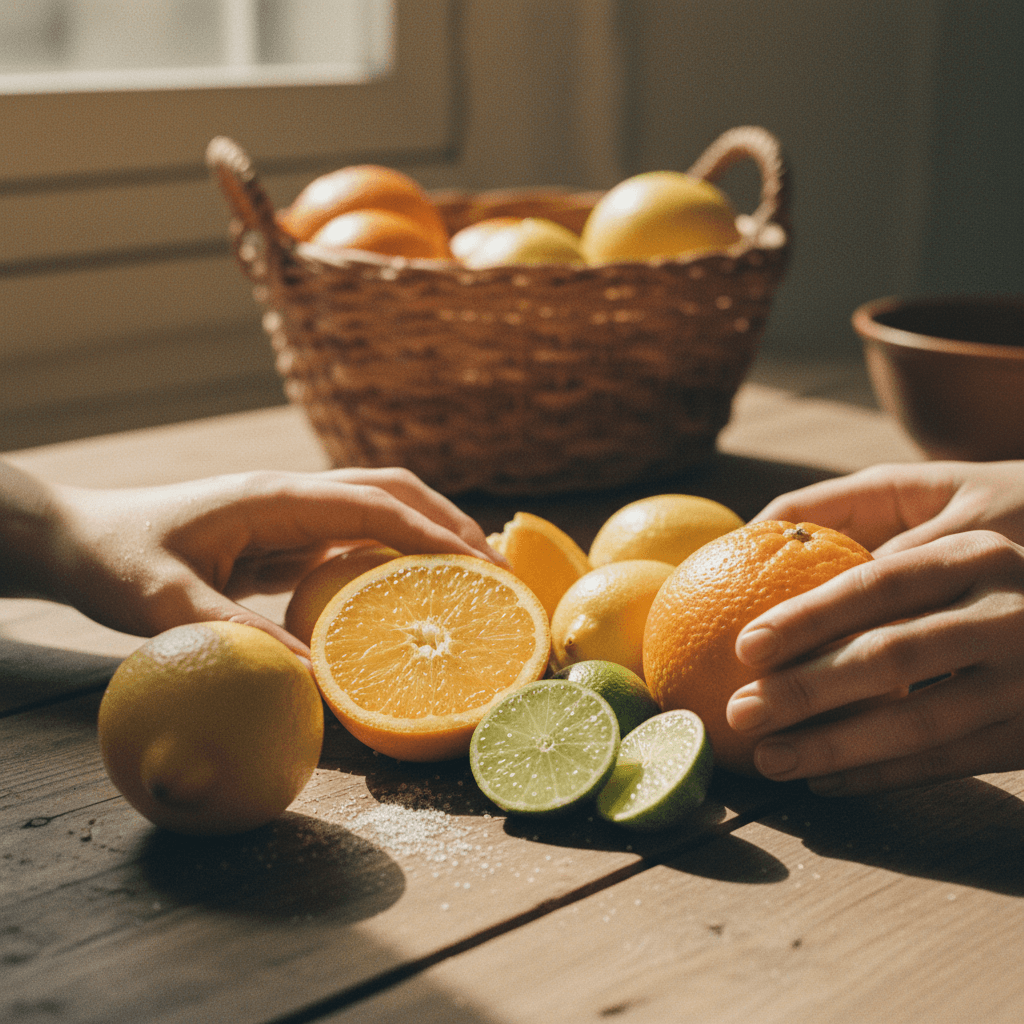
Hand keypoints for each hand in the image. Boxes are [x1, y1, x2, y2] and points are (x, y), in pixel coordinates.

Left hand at [9, 465, 500, 659]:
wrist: (81, 538)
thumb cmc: (117, 559)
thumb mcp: (166, 604)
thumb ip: (237, 634)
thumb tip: (312, 677)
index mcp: (276, 498)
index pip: (374, 504)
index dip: (433, 532)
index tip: (481, 564)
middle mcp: (294, 497)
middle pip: (394, 491)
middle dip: (451, 522)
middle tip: (497, 569)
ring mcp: (293, 514)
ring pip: (380, 509)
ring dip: (430, 534)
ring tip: (473, 578)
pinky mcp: (287, 536)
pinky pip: (356, 539)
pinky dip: (396, 556)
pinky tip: (412, 591)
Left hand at [724, 461, 1023, 793]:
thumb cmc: (998, 587)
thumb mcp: (962, 550)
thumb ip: (886, 559)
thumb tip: (760, 551)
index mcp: (977, 558)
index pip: (877, 585)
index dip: (807, 616)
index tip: (744, 646)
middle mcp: (1009, 615)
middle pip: (891, 656)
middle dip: (805, 689)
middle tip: (738, 711)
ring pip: (917, 723)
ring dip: (832, 746)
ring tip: (767, 759)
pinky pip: (945, 763)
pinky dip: (880, 775)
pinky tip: (824, 782)